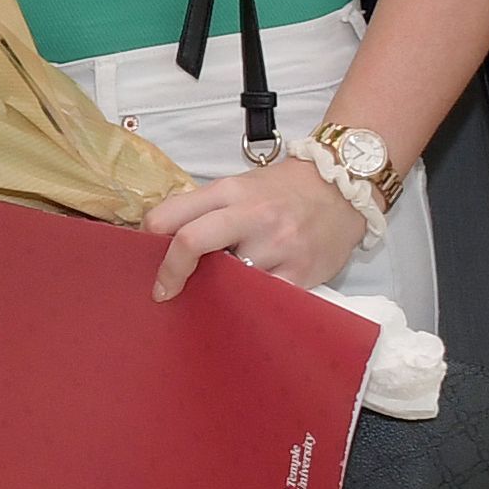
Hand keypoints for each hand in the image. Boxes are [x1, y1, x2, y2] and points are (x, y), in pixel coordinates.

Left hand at [145, 158, 367, 300]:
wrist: (343, 189)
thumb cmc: (282, 190)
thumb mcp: (239, 186)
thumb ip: (202, 209)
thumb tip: (160, 240)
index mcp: (231, 191)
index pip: (173, 215)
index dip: (150, 237)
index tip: (145, 256)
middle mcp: (253, 215)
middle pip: (192, 242)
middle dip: (170, 271)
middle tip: (163, 291)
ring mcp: (279, 244)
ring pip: (228, 278)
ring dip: (217, 288)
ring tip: (217, 290)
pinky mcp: (301, 272)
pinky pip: (263, 297)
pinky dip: (249, 302)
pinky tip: (245, 301)